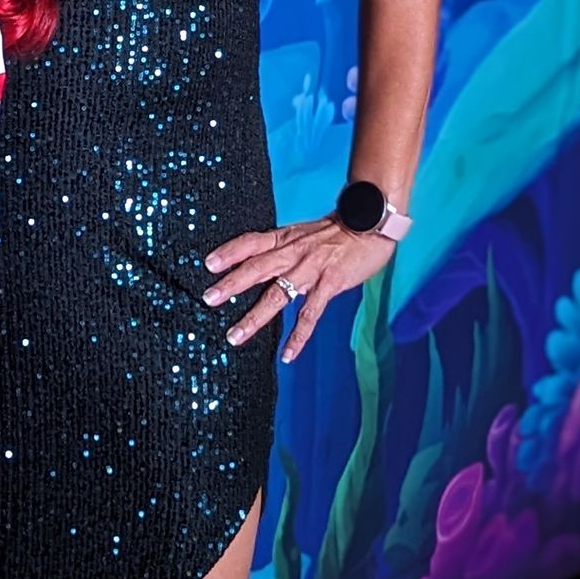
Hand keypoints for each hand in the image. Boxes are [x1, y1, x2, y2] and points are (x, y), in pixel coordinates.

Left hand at [203, 214, 396, 362]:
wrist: (371, 224)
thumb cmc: (336, 231)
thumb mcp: (302, 233)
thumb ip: (282, 248)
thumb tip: (260, 262)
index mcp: (285, 238)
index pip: (251, 242)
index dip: (229, 251)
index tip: (208, 264)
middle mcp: (293, 252)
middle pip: (256, 268)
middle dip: (231, 284)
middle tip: (208, 299)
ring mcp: (311, 269)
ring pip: (277, 295)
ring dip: (254, 317)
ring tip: (235, 336)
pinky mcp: (330, 284)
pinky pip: (310, 314)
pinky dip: (298, 336)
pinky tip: (287, 354)